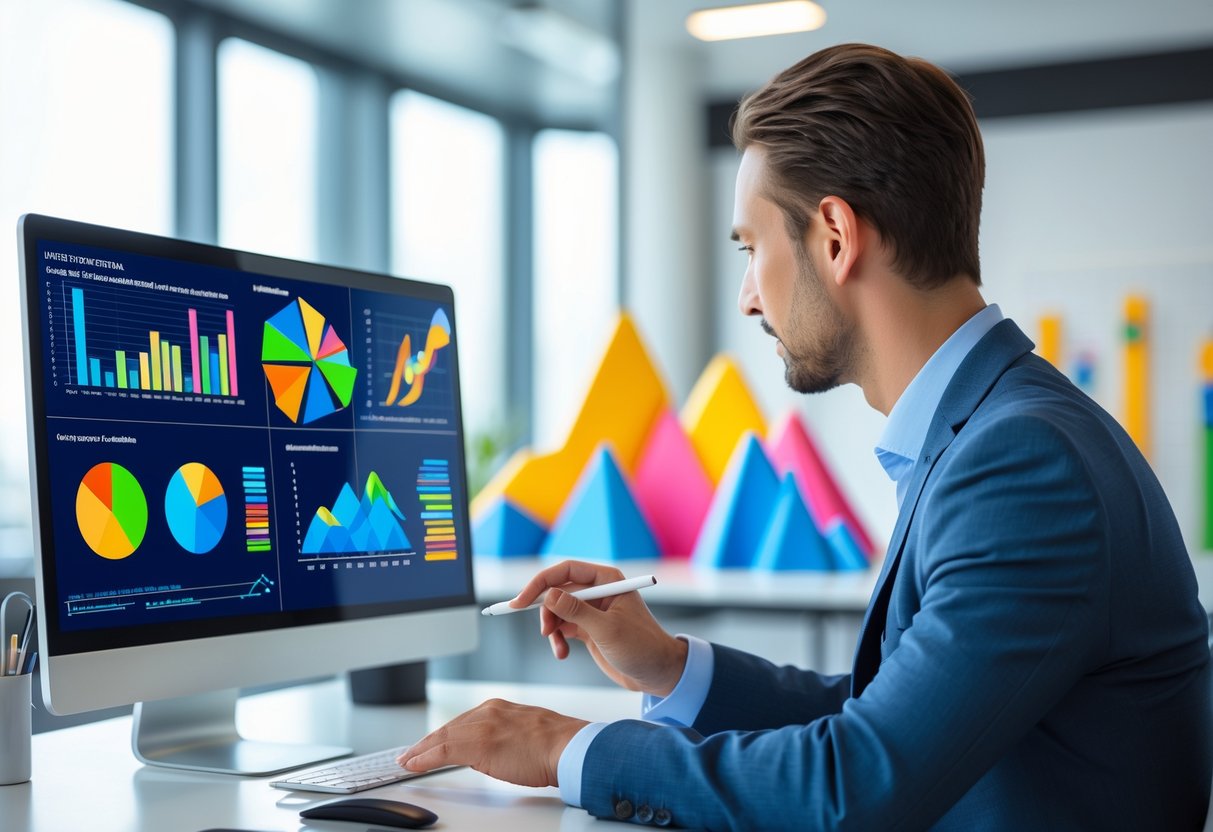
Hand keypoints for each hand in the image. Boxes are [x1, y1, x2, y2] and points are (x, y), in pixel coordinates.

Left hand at [396, 699, 586, 787]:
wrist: (568, 747)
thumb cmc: (555, 746)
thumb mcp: (524, 734)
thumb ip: (503, 738)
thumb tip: (488, 755)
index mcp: (499, 708)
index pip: (461, 723)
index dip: (442, 735)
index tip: (430, 744)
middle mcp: (488, 711)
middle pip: (448, 728)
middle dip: (427, 742)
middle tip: (410, 753)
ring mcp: (482, 725)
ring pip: (442, 737)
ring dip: (421, 750)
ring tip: (408, 760)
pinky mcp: (478, 742)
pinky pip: (443, 750)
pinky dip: (424, 757)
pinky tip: (413, 764)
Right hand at [512, 560, 688, 696]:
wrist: (657, 673)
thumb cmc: (641, 646)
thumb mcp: (606, 629)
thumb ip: (576, 611)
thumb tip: (548, 594)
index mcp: (607, 580)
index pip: (566, 571)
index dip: (541, 583)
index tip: (521, 601)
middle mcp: (598, 590)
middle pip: (557, 590)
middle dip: (546, 610)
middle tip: (544, 632)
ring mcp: (592, 610)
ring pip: (556, 610)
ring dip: (552, 628)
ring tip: (558, 648)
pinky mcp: (588, 628)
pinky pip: (561, 627)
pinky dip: (557, 639)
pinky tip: (562, 653)